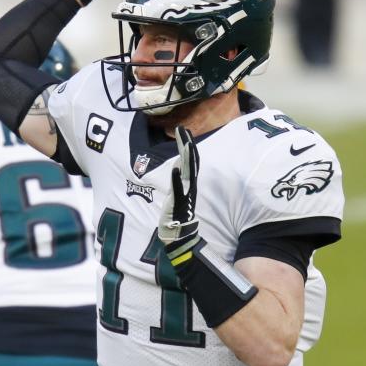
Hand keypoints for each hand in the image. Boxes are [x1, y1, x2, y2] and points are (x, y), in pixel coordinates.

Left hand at [159, 127, 205, 273]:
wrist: (177, 236)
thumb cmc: (175, 215)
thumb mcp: (176, 193)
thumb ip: (179, 179)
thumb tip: (179, 163)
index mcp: (188, 184)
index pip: (190, 161)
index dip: (187, 145)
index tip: (183, 130)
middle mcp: (189, 187)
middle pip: (190, 163)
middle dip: (187, 145)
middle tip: (183, 130)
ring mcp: (184, 195)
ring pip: (187, 173)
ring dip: (186, 158)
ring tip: (185, 143)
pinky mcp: (178, 204)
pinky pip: (178, 190)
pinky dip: (177, 179)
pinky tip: (176, 168)